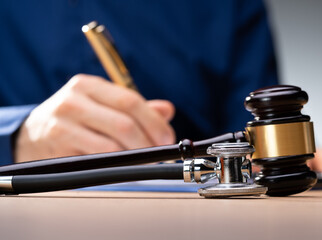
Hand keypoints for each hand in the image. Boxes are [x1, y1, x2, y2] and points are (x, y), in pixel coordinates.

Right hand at [14, 74, 175, 162]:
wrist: (31, 136)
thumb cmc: (75, 119)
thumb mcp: (103, 105)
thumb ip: (136, 107)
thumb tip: (167, 110)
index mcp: (88, 85)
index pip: (130, 101)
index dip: (154, 122)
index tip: (168, 138)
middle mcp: (73, 101)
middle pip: (124, 124)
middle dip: (148, 144)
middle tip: (160, 155)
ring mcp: (63, 126)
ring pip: (112, 147)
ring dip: (135, 158)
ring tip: (145, 162)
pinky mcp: (58, 150)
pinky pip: (97, 162)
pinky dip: (117, 167)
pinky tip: (124, 167)